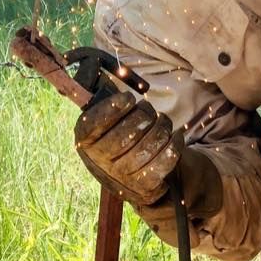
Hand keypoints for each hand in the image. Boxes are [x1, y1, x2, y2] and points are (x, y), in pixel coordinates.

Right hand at [75, 90, 222, 216]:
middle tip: (149, 109)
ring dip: (162, 127)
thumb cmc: (117, 139)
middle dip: (144, 115)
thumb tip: (113, 74)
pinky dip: (174, 143)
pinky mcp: (145, 185)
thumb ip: (106, 102)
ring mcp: (122, 176)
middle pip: (127, 132)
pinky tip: (175, 135)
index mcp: (85, 141)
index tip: (128, 98)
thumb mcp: (104, 123)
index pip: (94, 123)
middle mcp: (100, 161)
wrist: (132, 179)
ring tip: (163, 121)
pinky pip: (165, 160)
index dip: (113, 108)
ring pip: (149, 144)